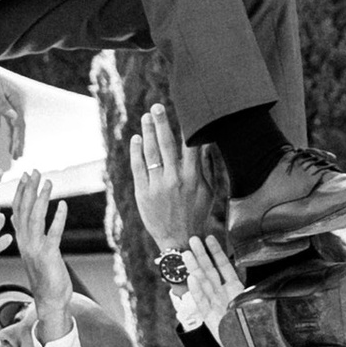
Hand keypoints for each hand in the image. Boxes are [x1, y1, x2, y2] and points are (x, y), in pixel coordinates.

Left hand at [0, 65, 27, 169]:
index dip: (19, 139)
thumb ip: (1, 104)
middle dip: (18, 142)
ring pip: (9, 123)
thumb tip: (14, 118)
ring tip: (11, 152)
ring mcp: (2, 100)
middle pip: (16, 125)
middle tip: (18, 157)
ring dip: (10, 137)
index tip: (18, 152)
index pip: (19, 123)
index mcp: (13, 98)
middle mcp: (11, 100)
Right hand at [9, 167, 73, 339]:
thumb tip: (15, 216)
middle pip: (24, 210)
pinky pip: (53, 233)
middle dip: (29, 189)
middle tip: (34, 171)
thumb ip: (25, 233)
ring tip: (48, 182)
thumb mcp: (32, 251)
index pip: (18, 210)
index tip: (25, 175)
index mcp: (22, 240)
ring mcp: (35, 249)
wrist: (49, 300)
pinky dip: (58, 218)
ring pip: (35, 218)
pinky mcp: (48, 255)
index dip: (22, 192)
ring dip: (41, 198)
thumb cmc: (44, 275)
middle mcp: (25, 242)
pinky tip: (62, 205)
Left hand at [130, 101, 212, 252]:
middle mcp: (174, 179)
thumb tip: (206, 144)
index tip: (184, 111)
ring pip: (150, 153)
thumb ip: (206, 167)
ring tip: (146, 118)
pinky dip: (136, 152)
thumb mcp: (208, 191)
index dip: (185, 127)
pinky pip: (138, 167)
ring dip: (147, 133)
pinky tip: (136, 139)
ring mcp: (157, 186)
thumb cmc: (196, 213)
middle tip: (156, 107)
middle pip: (166, 145)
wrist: (178, 239)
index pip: (188, 146)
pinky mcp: (143, 193)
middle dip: (162, 123)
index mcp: (192, 178)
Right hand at [189, 233, 259, 346]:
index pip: (224, 268)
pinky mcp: (209, 320)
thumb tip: (276, 285)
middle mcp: (222, 297)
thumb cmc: (253, 331)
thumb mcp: (260, 309)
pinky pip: (202, 304)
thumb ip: (260, 296)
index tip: (210, 239)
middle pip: (209, 272)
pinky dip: (196, 291)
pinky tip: (191, 280)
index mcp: (234, 292)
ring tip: (187, 255)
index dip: (217, 253)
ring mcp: (214, 307)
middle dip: (201, 256)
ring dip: (194, 269)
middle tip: (192, 240)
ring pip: (203, 285)